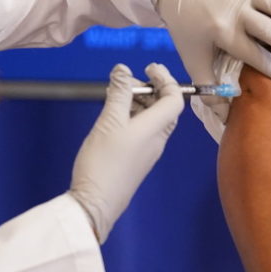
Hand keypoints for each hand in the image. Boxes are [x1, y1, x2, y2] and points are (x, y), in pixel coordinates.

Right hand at [69, 63, 184, 242]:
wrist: (95, 204)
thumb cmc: (104, 163)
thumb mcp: (109, 121)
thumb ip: (119, 92)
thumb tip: (123, 69)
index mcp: (157, 128)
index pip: (175, 98)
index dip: (166, 79)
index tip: (149, 67)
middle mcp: (157, 139)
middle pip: (163, 107)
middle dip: (148, 88)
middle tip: (125, 81)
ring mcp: (147, 150)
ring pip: (150, 118)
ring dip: (137, 102)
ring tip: (114, 95)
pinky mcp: (135, 159)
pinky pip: (140, 130)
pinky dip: (130, 116)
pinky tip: (111, 115)